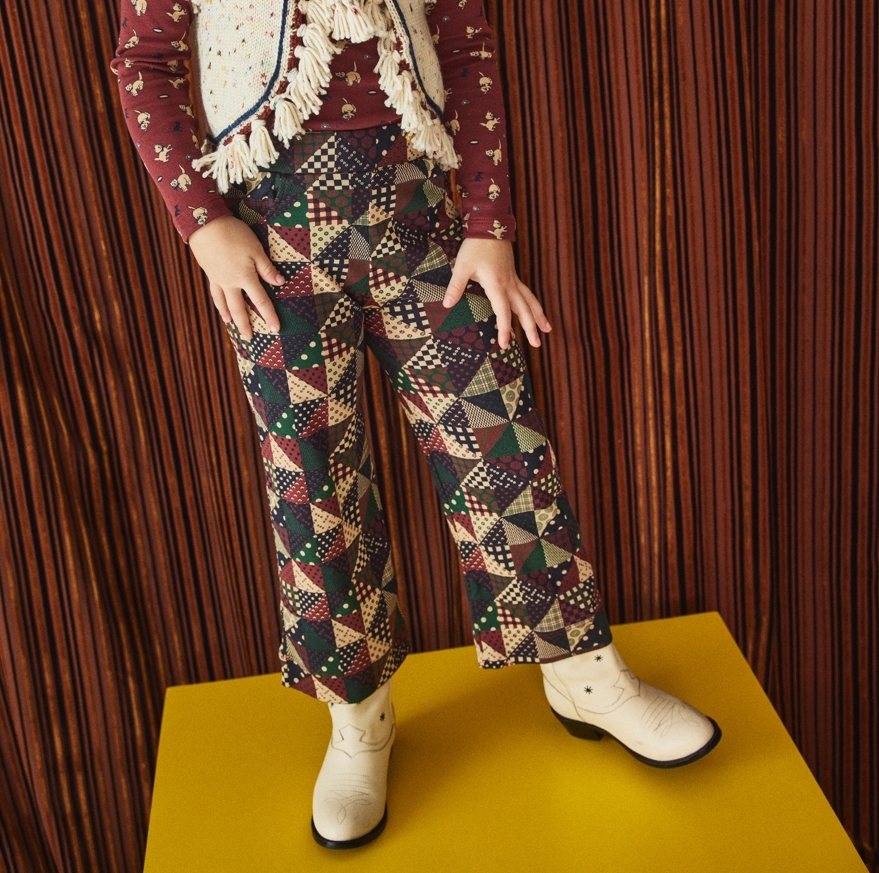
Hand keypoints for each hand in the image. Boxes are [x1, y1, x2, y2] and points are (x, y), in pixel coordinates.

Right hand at [188, 215, 284, 340]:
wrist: (204, 224)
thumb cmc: (234, 234)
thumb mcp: (255, 249)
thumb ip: (267, 268)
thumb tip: (280, 283)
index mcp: (245, 278)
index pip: (261, 301)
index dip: (269, 316)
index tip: (275, 329)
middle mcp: (230, 283)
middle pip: (239, 309)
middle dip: (245, 325)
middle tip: (250, 338)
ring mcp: (218, 280)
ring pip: (224, 304)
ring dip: (231, 318)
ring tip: (234, 327)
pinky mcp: (209, 273)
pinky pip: (215, 294)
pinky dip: (219, 305)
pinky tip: (221, 309)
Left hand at [443, 238, 550, 347]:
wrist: (490, 225)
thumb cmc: (475, 246)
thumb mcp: (462, 266)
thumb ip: (455, 286)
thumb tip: (446, 304)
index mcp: (497, 284)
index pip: (503, 312)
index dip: (504, 329)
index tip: (503, 345)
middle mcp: (509, 284)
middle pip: (523, 309)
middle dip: (530, 327)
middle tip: (537, 344)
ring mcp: (513, 279)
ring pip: (529, 301)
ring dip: (538, 316)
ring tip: (547, 329)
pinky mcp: (513, 275)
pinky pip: (526, 293)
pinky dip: (532, 305)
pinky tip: (535, 312)